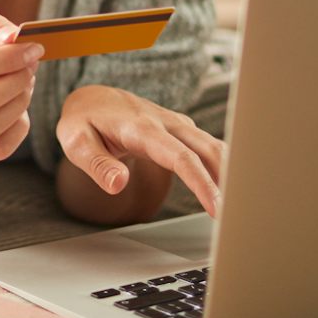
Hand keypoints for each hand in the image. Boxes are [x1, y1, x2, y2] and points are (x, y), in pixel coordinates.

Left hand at [57, 85, 225, 217]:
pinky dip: (224, 167)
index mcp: (140, 127)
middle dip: (226, 181)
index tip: (216, 208)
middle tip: (238, 218)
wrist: (93, 99)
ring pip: (213, 146)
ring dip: (231, 174)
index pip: (179, 156)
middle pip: (206, 150)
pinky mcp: (183, 130)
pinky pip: (209, 147)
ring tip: (242, 208)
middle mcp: (165, 122)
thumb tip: (117, 184)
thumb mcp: (76, 142)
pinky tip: (232, 190)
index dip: (201, 182)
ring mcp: (177, 124)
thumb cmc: (84, 122)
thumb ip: (96, 164)